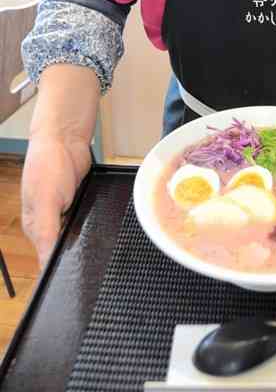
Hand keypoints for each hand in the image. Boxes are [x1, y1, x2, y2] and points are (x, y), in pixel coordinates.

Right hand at [22, 135, 91, 268]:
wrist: (65, 137)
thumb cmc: (47, 164)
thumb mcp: (46, 202)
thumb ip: (46, 232)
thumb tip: (45, 265)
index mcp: (35, 226)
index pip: (46, 257)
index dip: (60, 266)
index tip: (76, 275)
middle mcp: (49, 220)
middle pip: (65, 246)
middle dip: (77, 251)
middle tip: (94, 258)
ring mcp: (65, 210)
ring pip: (79, 232)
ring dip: (87, 233)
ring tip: (100, 239)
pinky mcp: (80, 200)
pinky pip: (89, 217)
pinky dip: (95, 218)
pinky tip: (102, 220)